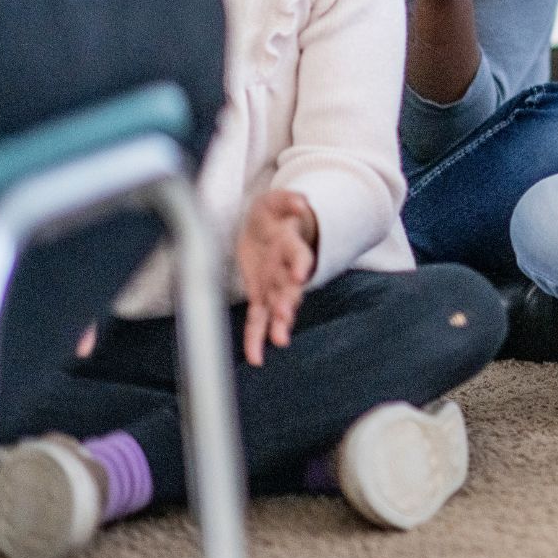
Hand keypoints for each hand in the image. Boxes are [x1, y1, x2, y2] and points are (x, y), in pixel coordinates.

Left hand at [237, 190, 317, 367]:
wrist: (270, 228)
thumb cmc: (274, 215)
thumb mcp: (278, 201)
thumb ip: (290, 200)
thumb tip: (302, 202)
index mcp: (292, 245)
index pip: (299, 256)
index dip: (300, 264)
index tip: (300, 274)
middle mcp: (287, 270)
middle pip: (290, 287)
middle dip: (288, 301)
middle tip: (286, 316)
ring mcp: (275, 285)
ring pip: (278, 307)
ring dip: (278, 323)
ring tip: (279, 339)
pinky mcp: (260, 295)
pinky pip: (258, 320)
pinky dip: (256, 339)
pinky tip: (256, 357)